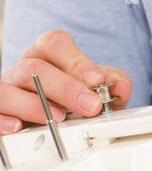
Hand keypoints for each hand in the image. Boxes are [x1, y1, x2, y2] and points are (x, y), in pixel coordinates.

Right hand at [0, 29, 133, 133]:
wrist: (42, 125)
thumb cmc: (66, 103)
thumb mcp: (92, 92)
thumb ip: (110, 84)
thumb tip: (121, 85)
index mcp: (46, 58)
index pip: (53, 43)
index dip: (75, 60)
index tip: (96, 80)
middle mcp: (22, 71)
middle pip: (34, 67)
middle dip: (65, 87)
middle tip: (91, 106)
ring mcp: (6, 91)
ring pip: (6, 89)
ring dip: (33, 104)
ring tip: (57, 118)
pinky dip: (2, 119)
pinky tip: (18, 126)